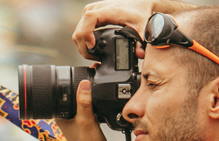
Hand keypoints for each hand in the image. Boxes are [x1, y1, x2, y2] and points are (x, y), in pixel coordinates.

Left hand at [57, 80, 114, 140]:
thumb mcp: (85, 119)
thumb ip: (84, 102)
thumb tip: (83, 84)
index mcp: (61, 115)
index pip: (62, 94)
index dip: (69, 84)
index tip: (78, 77)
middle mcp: (68, 117)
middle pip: (74, 97)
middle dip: (82, 90)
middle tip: (90, 83)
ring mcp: (79, 121)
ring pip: (84, 103)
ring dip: (91, 99)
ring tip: (97, 94)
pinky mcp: (89, 124)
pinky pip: (93, 110)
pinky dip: (98, 106)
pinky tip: (103, 106)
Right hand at [72, 0, 190, 59]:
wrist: (137, 4)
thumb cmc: (138, 13)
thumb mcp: (141, 27)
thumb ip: (140, 41)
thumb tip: (140, 54)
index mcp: (107, 11)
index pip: (89, 19)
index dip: (86, 34)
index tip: (92, 46)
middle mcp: (95, 10)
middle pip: (79, 30)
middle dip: (84, 48)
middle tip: (96, 58)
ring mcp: (90, 12)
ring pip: (77, 32)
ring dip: (82, 46)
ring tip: (94, 54)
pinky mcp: (88, 16)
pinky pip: (80, 30)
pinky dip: (83, 41)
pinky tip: (92, 47)